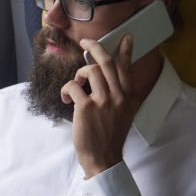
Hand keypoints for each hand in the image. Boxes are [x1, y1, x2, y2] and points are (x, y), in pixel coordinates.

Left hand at [60, 34, 139, 178]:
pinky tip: (66, 98)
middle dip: (94, 47)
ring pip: (89, 70)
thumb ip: (120, 94)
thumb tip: (110, 75)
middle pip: (106, 62)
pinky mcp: (86, 107)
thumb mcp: (124, 112)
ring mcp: (103, 101)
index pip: (127, 67)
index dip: (125, 50)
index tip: (124, 37)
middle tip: (85, 43)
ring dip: (78, 74)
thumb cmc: (110, 135)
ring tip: (76, 85)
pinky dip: (66, 89)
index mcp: (130, 96)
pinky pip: (73, 86)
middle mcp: (119, 96)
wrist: (103, 157)